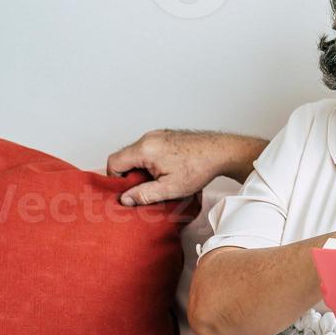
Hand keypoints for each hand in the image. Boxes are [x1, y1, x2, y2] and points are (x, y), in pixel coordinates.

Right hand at [106, 129, 260, 206]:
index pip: (114, 162)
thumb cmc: (199, 167)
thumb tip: (125, 199)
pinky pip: (149, 149)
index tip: (128, 191)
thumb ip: (144, 194)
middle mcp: (149, 137)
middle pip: (125, 157)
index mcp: (145, 148)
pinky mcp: (167, 136)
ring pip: (137, 153)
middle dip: (130, 175)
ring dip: (141, 169)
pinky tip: (166, 172)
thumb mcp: (170, 188)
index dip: (115, 179)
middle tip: (144, 188)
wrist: (221, 152)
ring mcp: (158, 134)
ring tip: (158, 181)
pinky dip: (151, 162)